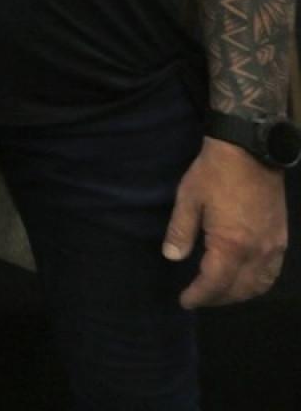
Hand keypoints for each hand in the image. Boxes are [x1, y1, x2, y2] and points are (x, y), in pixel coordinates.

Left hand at [163, 137, 287, 306]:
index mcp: (232, 245)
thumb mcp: (188, 199)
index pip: (215, 283)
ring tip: (219, 292)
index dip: (199, 296)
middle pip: (239, 290)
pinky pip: (272, 272)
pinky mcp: (281, 238)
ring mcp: (273, 246)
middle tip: (199, 298)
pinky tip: (245, 279)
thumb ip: (180, 231)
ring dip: (239, 294)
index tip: (185, 302)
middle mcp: (257, 252)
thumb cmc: (214, 173)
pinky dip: (258, 283)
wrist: (250, 151)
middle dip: (218, 299)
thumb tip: (172, 256)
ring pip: (260, 285)